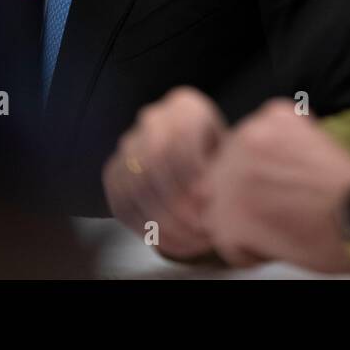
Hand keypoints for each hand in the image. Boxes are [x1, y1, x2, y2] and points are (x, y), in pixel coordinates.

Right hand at [103, 86, 227, 259]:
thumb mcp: (234, 157)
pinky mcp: (114, 173)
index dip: (193, 173)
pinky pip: (122, 203)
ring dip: (165, 221)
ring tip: (191, 240)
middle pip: (155, 160)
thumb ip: (225, 169)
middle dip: (179, 202)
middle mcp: (153, 120)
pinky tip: (171, 243)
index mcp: (185, 107)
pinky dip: (146, 229)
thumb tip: (214, 197)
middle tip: (202, 229)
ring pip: (136, 186)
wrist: (205, 164)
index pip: (179, 136)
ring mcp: (129, 145)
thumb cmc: (225, 163)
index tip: (211, 201)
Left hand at [199, 99, 349, 271]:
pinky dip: (249, 252)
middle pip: (225, 174)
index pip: (243, 146)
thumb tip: (263, 171)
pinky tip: (279, 245)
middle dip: (247, 197)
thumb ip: (281, 148)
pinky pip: (226, 241)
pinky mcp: (230, 216)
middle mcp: (248, 138)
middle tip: (281, 212)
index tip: (282, 189)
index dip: (261, 175)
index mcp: (272, 117)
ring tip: (282, 228)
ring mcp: (233, 177)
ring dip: (244, 223)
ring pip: (220, 207)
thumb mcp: (316, 143)